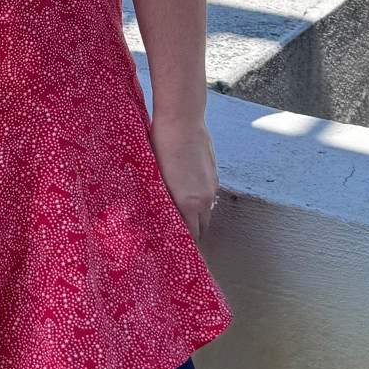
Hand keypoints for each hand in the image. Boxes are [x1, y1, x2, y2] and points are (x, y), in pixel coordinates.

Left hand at [148, 114, 219, 241]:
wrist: (182, 119)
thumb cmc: (161, 145)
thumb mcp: (155, 177)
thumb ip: (160, 200)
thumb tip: (157, 215)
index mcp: (188, 202)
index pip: (190, 235)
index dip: (182, 244)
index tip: (174, 249)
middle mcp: (204, 198)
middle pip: (201, 228)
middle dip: (191, 235)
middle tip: (177, 238)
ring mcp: (211, 186)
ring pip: (206, 212)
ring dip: (196, 217)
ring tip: (181, 217)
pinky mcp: (214, 174)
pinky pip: (209, 196)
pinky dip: (200, 201)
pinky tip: (187, 194)